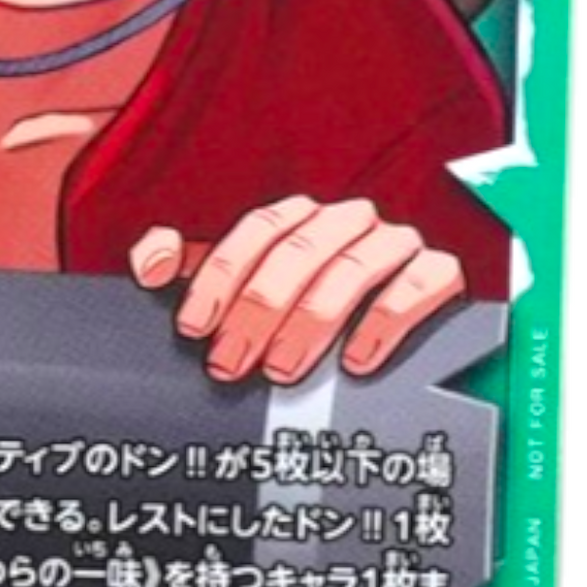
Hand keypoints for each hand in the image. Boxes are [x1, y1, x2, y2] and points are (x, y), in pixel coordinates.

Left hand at [129, 197, 464, 384]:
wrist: (398, 316)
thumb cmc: (307, 298)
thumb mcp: (242, 282)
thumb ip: (189, 266)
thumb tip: (148, 262)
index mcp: (300, 218)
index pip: (256, 231)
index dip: (221, 276)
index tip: (196, 324)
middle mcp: (346, 221)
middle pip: (299, 252)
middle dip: (258, 310)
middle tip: (232, 361)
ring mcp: (394, 243)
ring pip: (352, 268)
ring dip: (312, 321)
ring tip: (282, 368)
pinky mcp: (438, 270)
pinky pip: (417, 285)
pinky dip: (385, 321)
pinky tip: (358, 360)